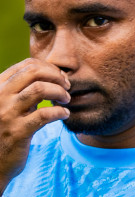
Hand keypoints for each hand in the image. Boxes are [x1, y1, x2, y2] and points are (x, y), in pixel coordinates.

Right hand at [0, 59, 69, 190]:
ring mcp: (7, 113)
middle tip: (67, 86)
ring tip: (67, 100)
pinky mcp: (17, 131)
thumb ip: (22, 92)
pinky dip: (59, 112)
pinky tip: (65, 114)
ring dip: (59, 92)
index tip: (60, 78)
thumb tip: (49, 77)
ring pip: (39, 89)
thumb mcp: (9, 106)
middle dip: (56, 76)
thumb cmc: (5, 131)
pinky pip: (44, 115)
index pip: (26, 65)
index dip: (49, 68)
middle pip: (33, 72)